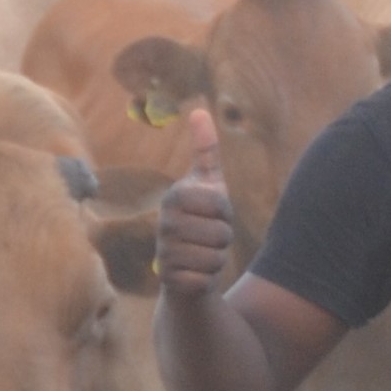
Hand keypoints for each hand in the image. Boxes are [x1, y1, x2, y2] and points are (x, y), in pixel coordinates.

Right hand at [153, 104, 233, 294]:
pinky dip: (208, 279)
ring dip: (218, 259)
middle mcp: (165, 223)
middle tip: (209, 238)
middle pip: (223, 233)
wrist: (187, 268)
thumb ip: (206, 151)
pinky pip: (207, 279)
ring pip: (217, 257)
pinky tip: (195, 274)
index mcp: (175, 196)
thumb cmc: (202, 221)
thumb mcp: (208, 185)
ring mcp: (164, 252)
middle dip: (224, 239)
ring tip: (203, 254)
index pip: (221, 204)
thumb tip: (199, 110)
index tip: (212, 214)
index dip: (225, 213)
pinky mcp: (169, 280)